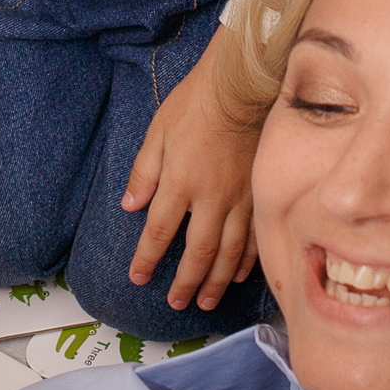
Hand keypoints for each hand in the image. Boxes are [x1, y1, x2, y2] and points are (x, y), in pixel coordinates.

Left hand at [122, 28, 257, 308]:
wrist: (243, 86)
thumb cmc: (196, 103)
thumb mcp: (157, 132)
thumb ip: (144, 172)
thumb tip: (130, 206)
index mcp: (180, 182)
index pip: (159, 231)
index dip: (147, 258)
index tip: (137, 277)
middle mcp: (211, 197)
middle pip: (197, 251)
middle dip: (185, 281)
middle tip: (177, 304)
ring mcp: (240, 197)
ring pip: (229, 251)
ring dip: (216, 280)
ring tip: (206, 301)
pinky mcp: (260, 192)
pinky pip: (255, 235)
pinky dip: (247, 260)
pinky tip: (240, 275)